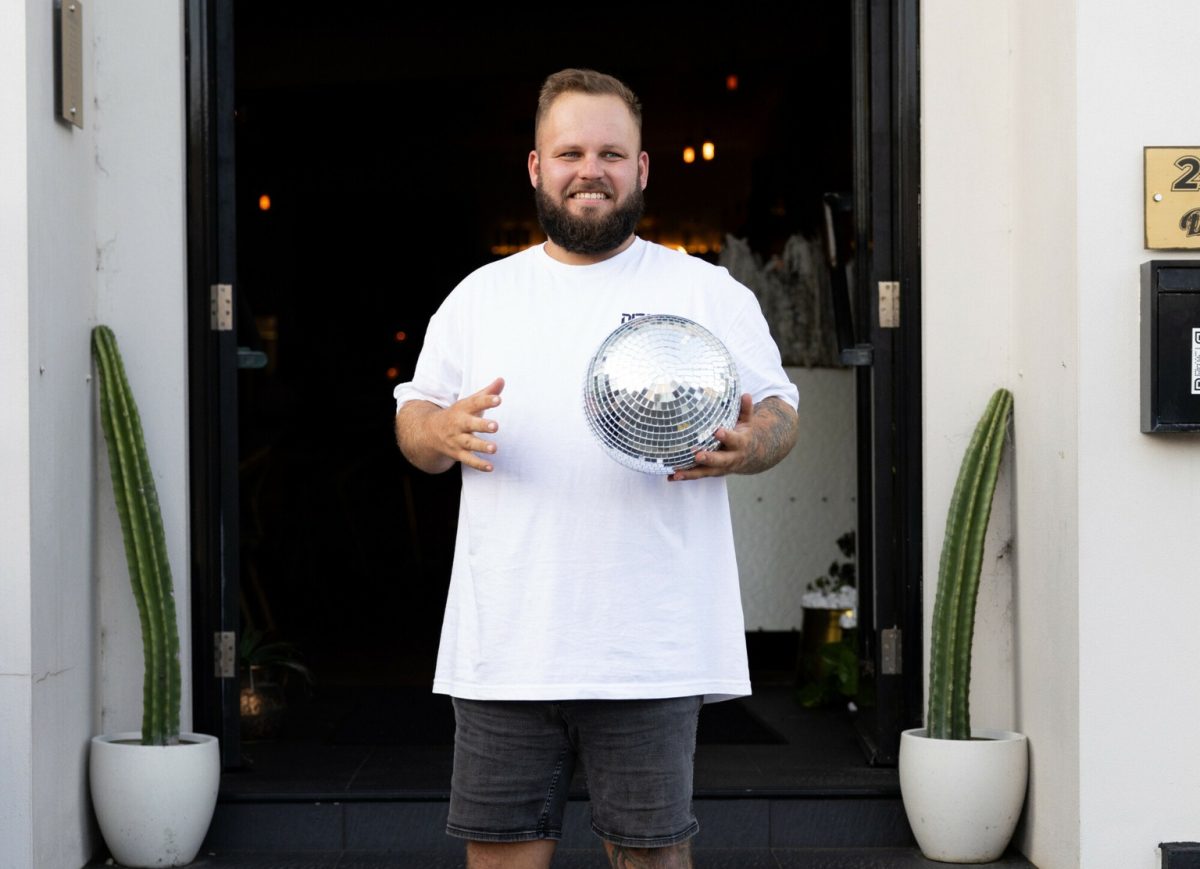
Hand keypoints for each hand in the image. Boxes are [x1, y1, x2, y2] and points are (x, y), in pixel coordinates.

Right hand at [396, 377, 504, 472]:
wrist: (429, 432)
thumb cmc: (458, 415)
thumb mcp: (469, 402)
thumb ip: (487, 393)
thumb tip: (502, 380)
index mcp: (463, 409)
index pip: (475, 403)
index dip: (486, 401)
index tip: (499, 399)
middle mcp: (458, 424)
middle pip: (470, 424)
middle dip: (482, 425)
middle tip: (495, 426)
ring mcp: (457, 440)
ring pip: (469, 444)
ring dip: (481, 446)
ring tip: (494, 448)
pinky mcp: (457, 453)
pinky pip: (468, 460)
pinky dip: (478, 464)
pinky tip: (490, 467)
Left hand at [667, 394, 797, 481]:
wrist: (751, 456)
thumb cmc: (744, 434)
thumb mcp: (747, 422)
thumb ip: (745, 409)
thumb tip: (745, 394)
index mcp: (740, 444)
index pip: (734, 440)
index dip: (727, 437)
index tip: (718, 431)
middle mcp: (731, 458)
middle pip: (720, 460)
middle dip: (709, 458)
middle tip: (698, 455)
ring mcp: (721, 468)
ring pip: (706, 472)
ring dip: (691, 473)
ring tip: (677, 473)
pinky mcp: (712, 472)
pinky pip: (698, 475)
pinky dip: (685, 476)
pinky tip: (670, 477)